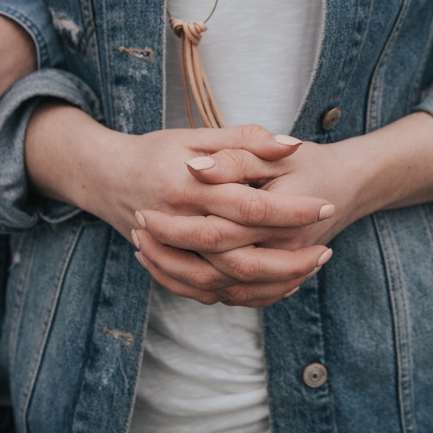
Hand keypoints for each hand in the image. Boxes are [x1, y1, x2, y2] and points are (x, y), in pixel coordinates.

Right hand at [25, 109, 334, 306]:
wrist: (106, 178)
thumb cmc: (155, 152)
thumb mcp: (196, 136)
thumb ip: (244, 139)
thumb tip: (291, 143)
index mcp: (189, 188)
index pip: (250, 205)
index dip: (290, 209)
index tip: (325, 206)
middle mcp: (179, 225)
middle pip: (241, 256)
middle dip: (289, 258)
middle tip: (326, 251)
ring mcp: (171, 253)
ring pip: (228, 283)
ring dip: (271, 283)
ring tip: (308, 271)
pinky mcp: (171, 268)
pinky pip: (210, 294)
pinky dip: (244, 295)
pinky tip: (275, 286)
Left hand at [133, 113, 432, 303]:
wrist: (349, 185)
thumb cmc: (309, 163)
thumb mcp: (276, 152)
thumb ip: (237, 155)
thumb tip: (196, 167)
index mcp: (281, 215)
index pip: (221, 229)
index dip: (179, 224)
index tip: (143, 210)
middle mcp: (285, 249)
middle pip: (218, 265)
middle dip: (173, 252)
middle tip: (137, 230)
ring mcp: (283, 269)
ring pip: (223, 289)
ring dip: (180, 274)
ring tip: (144, 251)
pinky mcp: (277, 281)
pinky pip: (234, 298)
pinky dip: (199, 289)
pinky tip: (169, 272)